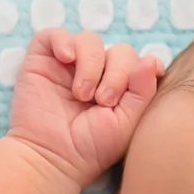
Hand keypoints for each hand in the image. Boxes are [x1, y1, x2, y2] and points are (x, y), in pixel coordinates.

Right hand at [7, 29, 163, 186]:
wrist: (51, 158)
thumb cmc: (90, 148)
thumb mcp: (127, 123)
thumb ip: (142, 92)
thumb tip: (151, 59)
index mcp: (119, 88)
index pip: (138, 62)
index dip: (144, 66)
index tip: (146, 80)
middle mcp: (96, 73)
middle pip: (118, 50)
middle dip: (116, 74)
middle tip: (103, 101)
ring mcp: (69, 66)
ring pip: (89, 40)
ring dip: (91, 64)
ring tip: (82, 94)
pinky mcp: (42, 62)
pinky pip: (54, 35)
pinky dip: (63, 41)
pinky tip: (66, 59)